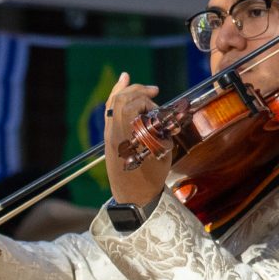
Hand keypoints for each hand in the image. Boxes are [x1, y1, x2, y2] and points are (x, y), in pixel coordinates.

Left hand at [101, 75, 172, 207]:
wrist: (133, 196)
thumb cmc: (151, 177)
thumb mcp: (163, 153)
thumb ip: (164, 130)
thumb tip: (170, 114)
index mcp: (127, 136)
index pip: (131, 105)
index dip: (146, 100)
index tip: (158, 108)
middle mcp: (114, 132)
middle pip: (120, 99)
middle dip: (138, 90)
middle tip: (154, 91)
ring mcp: (109, 134)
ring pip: (113, 102)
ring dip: (129, 91)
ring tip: (144, 88)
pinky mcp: (108, 137)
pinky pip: (110, 111)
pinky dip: (117, 96)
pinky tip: (124, 83)